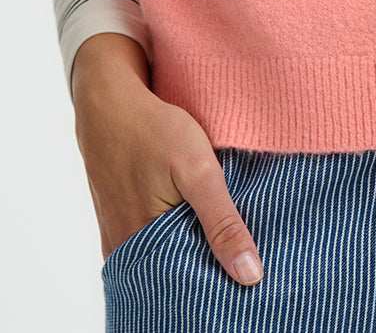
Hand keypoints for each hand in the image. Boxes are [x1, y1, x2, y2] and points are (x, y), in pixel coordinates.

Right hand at [71, 33, 263, 284]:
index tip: (246, 277)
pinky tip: (189, 223)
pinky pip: (147, 244)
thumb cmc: (154, 131)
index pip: (189, 287)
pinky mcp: (116, 221)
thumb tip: (250, 276)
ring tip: (217, 240)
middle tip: (236, 259)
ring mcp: (118, 236)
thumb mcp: (199, 171)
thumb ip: (222, 223)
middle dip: (204, 271)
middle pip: (174, 276)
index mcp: (144, 249)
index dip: (218, 283)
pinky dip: (169, 239)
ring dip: (187, 253)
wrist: (109, 102)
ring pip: (161, 259)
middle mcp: (126, 251)